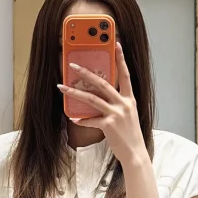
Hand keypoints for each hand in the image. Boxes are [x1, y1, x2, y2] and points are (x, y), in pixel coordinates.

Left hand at [58, 43, 146, 165]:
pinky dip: (81, 119)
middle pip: (102, 83)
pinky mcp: (109, 125)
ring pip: (92, 99)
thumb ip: (117, 104)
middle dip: (86, 73)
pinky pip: (90, 119)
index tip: (116, 44)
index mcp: (129, 99)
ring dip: (75, 93)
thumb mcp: (128, 115)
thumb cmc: (130, 135)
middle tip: (73, 65)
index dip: (121, 59)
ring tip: (62, 87)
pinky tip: (73, 118)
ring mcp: (116, 114)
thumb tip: (99, 97)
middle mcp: (124, 104)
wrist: (135, 153)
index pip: (125, 75)